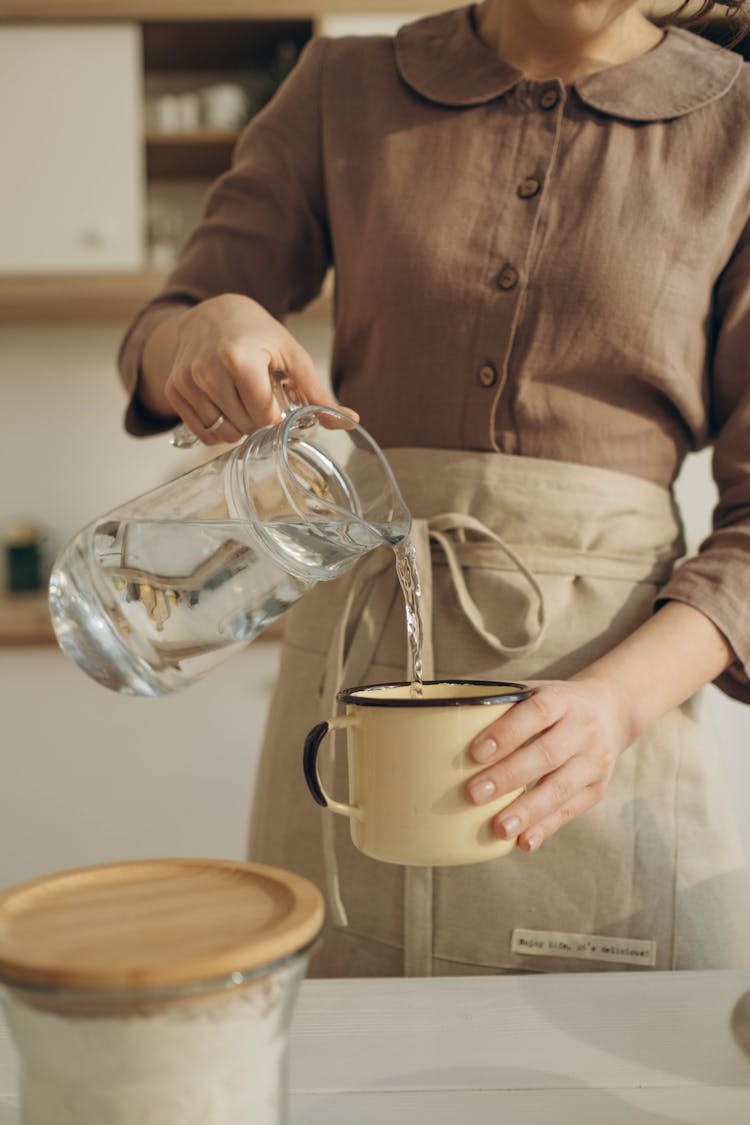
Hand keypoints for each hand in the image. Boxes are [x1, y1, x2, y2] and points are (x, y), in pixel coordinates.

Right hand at [154, 294, 354, 444]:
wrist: (211, 315)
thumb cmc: (257, 335)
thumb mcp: (292, 356)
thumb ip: (318, 394)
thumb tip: (351, 422)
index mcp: (239, 359)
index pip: (264, 418)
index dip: (276, 414)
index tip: (276, 396)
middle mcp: (207, 371)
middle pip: (246, 428)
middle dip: (258, 419)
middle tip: (258, 393)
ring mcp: (187, 382)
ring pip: (224, 434)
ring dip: (239, 425)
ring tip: (241, 397)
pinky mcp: (174, 391)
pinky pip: (204, 433)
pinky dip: (219, 428)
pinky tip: (225, 404)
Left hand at [466, 678, 630, 851]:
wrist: (610, 711)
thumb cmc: (554, 706)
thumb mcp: (534, 693)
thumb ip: (499, 707)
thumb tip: (440, 727)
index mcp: (561, 699)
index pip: (535, 713)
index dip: (506, 733)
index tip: (475, 753)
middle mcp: (582, 729)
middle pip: (545, 754)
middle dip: (508, 776)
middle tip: (473, 794)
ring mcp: (593, 760)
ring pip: (560, 788)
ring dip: (527, 811)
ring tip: (498, 828)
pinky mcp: (597, 788)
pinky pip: (570, 811)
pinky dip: (545, 828)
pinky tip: (523, 841)